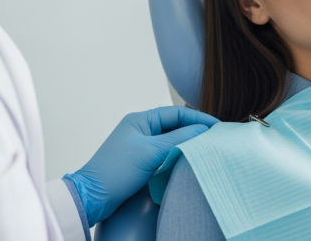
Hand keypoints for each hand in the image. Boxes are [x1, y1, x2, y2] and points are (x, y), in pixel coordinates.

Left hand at [64, 106, 218, 225]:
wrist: (93, 197)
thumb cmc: (117, 170)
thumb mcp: (151, 152)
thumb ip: (179, 139)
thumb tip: (203, 131)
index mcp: (140, 119)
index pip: (177, 113)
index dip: (199, 119)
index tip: (217, 127)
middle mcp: (141, 129)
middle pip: (175, 125)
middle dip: (195, 131)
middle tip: (215, 138)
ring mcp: (140, 146)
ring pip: (171, 140)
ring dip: (187, 143)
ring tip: (206, 148)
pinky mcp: (141, 162)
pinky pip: (165, 153)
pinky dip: (178, 155)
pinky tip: (189, 160)